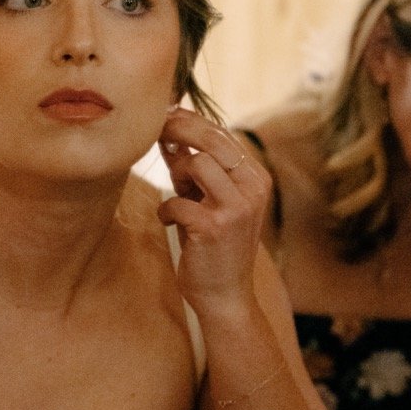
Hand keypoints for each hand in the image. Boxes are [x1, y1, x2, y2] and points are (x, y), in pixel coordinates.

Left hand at [157, 107, 270, 311]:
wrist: (225, 295)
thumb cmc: (213, 245)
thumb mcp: (207, 200)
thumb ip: (192, 170)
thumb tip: (167, 134)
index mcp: (256, 177)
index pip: (222, 134)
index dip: (190, 120)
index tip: (164, 115)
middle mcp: (253, 188)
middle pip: (211, 138)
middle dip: (177, 128)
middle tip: (154, 129)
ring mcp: (237, 207)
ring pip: (197, 162)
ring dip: (176, 175)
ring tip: (175, 194)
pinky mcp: (215, 227)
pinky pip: (178, 200)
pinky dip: (167, 211)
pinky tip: (169, 222)